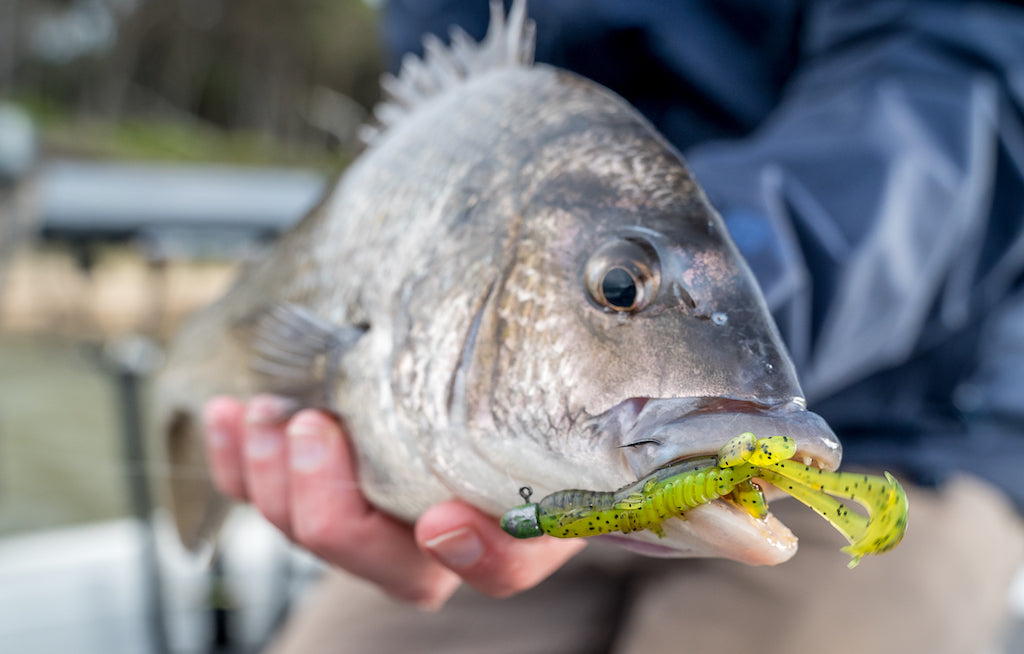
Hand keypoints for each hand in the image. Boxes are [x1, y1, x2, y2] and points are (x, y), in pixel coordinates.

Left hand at [201, 394, 584, 607]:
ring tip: (265, 413)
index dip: (478, 555)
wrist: (496, 370)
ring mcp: (384, 516)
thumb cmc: (533, 379)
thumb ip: (574, 384)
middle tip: (314, 429)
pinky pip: (274, 498)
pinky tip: (228, 416)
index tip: (443, 520)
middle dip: (331, 506)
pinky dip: (240, 461)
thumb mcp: (559, 381)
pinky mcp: (331, 488)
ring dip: (274, 480)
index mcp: (519, 520)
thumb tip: (598, 331)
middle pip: (389, 564)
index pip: (506, 566)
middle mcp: (448, 537)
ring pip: (319, 534)